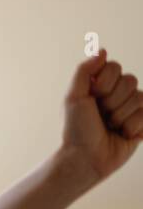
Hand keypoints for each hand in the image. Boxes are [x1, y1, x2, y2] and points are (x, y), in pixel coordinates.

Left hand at [61, 48, 142, 183]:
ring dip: (121, 116)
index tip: (92, 99)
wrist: (85, 159)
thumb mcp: (73, 97)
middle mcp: (117, 95)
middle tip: (101, 116)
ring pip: (139, 97)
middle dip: (112, 101)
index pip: (115, 67)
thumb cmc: (76, 130)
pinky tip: (122, 135)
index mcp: (100, 86)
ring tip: (110, 127)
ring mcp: (131, 109)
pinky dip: (132, 126)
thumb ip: (84, 71)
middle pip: (130, 80)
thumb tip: (102, 50)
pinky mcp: (142, 123)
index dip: (104, 84)